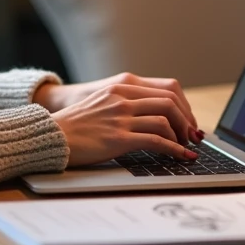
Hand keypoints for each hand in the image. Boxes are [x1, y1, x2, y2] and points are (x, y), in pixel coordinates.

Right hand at [37, 74, 204, 167]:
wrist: (52, 135)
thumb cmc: (76, 124)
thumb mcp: (103, 103)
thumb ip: (126, 103)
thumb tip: (155, 117)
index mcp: (121, 86)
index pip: (167, 88)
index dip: (184, 106)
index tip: (189, 121)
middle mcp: (123, 97)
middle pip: (171, 102)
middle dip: (187, 121)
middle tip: (192, 137)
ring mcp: (121, 117)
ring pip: (166, 120)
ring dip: (182, 136)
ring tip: (186, 148)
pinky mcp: (119, 138)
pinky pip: (157, 141)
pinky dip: (175, 150)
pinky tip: (182, 157)